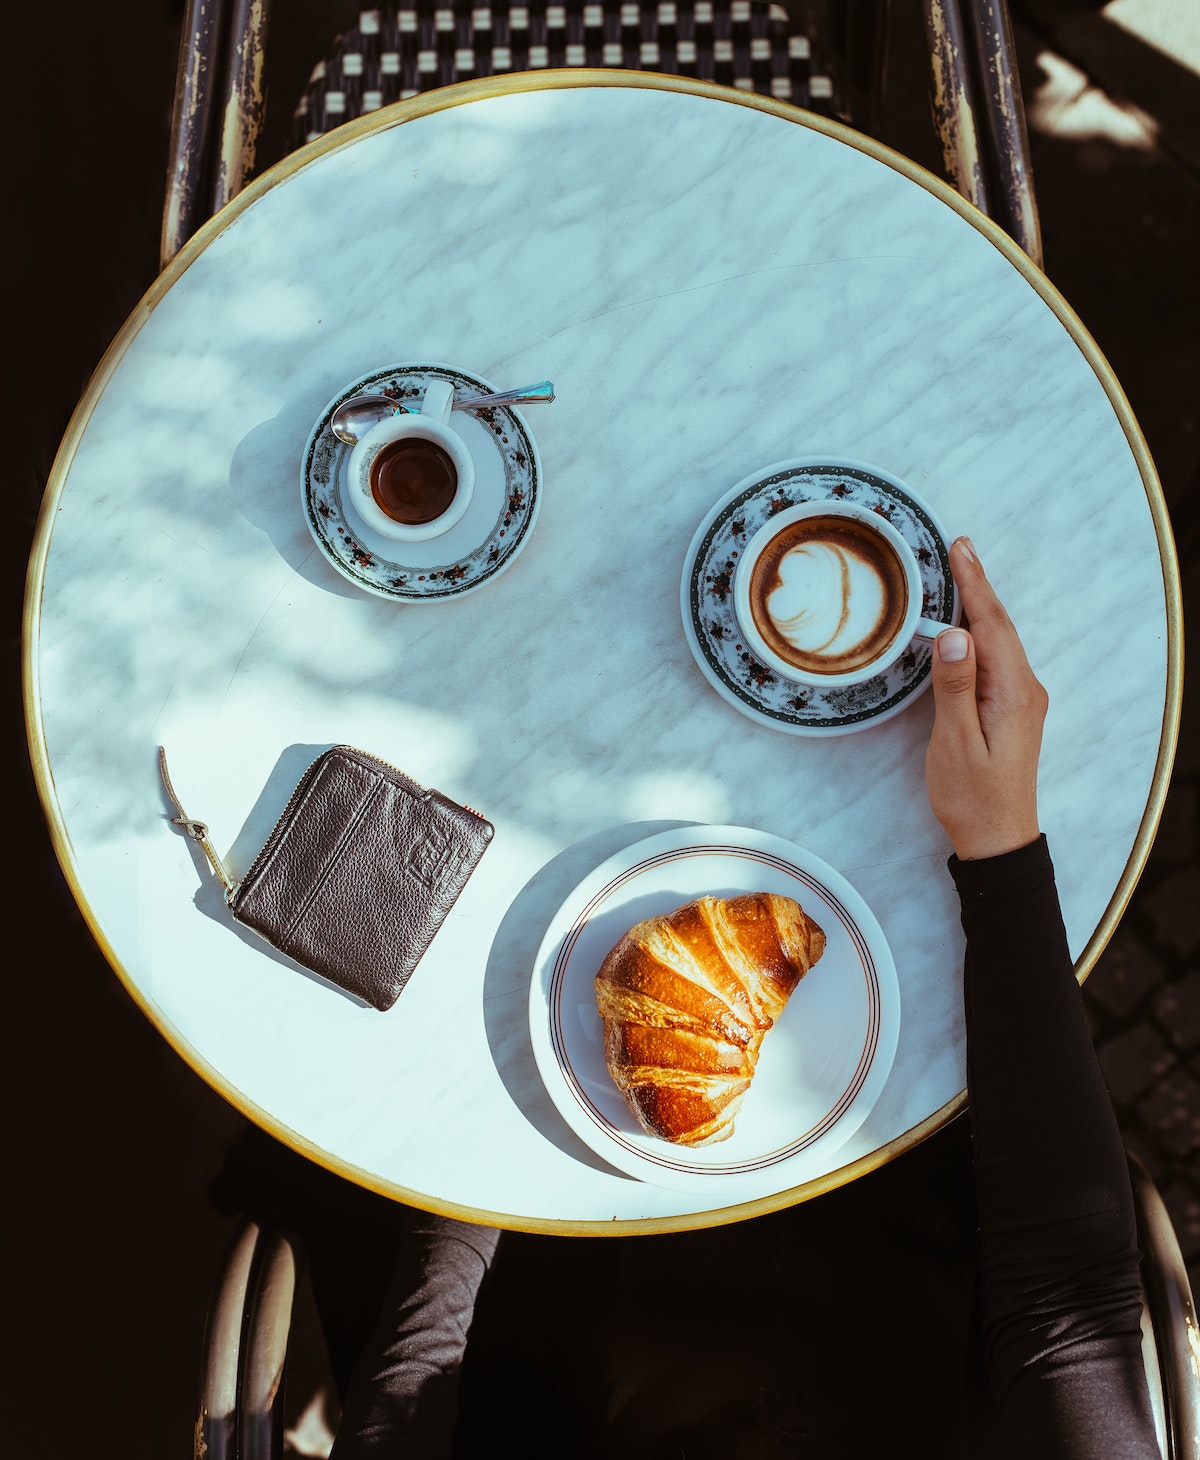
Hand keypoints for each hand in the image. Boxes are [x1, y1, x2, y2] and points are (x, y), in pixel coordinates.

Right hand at [925, 538, 1047, 859]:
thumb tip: (955, 635)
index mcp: (1013, 692)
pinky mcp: (1011, 709)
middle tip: (958, 546)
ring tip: (961, 572)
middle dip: (978, 584)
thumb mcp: (956, 742)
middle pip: (1000, 626)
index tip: (960, 548)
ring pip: (1000, 640)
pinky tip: (967, 623)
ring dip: (980, 605)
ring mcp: (1021, 699)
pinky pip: (997, 658)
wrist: (998, 839)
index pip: (992, 626)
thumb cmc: (972, 796)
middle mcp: (1025, 689)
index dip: (974, 584)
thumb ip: (956, 686)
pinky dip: (981, 631)